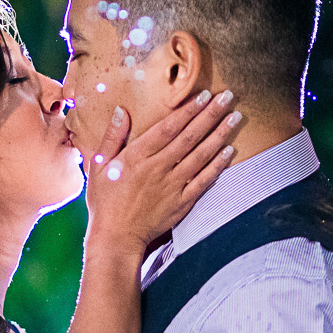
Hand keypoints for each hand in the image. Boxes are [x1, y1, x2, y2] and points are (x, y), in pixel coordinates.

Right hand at [83, 90, 239, 256]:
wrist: (116, 238)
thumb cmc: (104, 201)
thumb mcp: (98, 165)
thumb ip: (112, 137)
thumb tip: (122, 111)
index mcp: (137, 156)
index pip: (168, 127)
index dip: (188, 110)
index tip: (204, 95)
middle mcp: (158, 168)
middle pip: (190, 137)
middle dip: (210, 115)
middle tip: (227, 97)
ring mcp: (172, 186)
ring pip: (201, 156)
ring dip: (220, 135)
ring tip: (235, 117)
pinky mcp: (182, 202)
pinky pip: (204, 180)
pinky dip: (218, 165)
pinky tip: (230, 151)